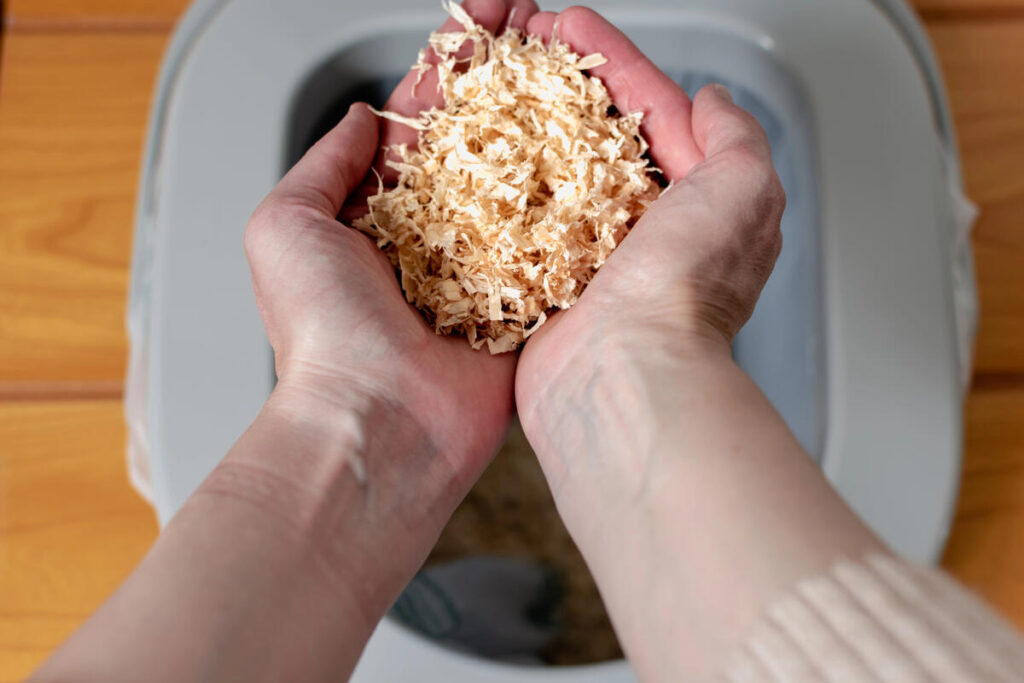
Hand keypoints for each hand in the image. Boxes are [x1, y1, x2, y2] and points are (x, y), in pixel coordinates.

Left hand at [243, 0, 538, 481]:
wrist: (377, 423)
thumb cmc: (322, 333)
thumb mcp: (284, 224)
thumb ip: (323, 163)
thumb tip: (363, 117)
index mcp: (385, 210)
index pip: (428, 117)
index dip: (456, 62)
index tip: (489, 16)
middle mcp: (442, 234)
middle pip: (487, 139)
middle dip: (515, 80)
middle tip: (546, 28)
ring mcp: (491, 265)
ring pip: (532, 182)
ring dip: (557, 125)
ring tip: (584, 67)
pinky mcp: (532, 300)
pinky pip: (564, 242)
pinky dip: (584, 200)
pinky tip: (609, 150)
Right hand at [509, 9, 880, 681]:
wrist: (623, 379)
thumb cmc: (686, 294)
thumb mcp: (745, 191)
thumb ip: (737, 137)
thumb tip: (717, 103)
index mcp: (697, 205)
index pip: (655, 110)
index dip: (614, 59)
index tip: (570, 24)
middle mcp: (647, 233)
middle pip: (600, 138)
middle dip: (564, 87)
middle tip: (525, 46)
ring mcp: (593, 260)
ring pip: (556, 177)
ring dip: (529, 131)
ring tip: (494, 90)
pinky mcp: (546, 287)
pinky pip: (522, 225)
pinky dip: (503, 191)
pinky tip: (477, 161)